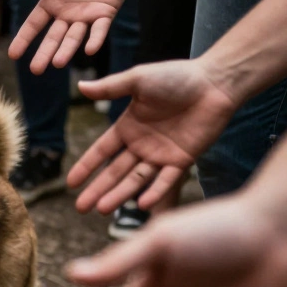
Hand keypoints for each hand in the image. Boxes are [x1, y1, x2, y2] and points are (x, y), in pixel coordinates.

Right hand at [6, 0, 137, 73]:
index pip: (34, 25)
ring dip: (66, 50)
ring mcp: (86, 16)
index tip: (13, 56)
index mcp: (51, 2)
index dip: (24, 39)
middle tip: (35, 70)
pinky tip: (89, 50)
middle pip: (53, 37)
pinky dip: (94, 40)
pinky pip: (99, 30)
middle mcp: (66, 14)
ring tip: (58, 63)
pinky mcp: (105, 14)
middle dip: (44, 53)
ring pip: (74, 37)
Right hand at [67, 59, 242, 213]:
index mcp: (128, 126)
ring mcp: (161, 154)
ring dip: (120, 195)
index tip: (71, 183)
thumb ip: (110, 87)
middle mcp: (142, 144)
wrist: (214, 82)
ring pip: (137, 180)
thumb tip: (80, 86)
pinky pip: (167, 180)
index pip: (102, 151)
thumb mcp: (138, 79)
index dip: (87, 167)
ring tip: (102, 209)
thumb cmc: (177, 76)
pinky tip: (142, 205)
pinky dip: (156, 192)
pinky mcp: (183, 160)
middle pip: (116, 172)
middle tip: (81, 208)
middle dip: (98, 190)